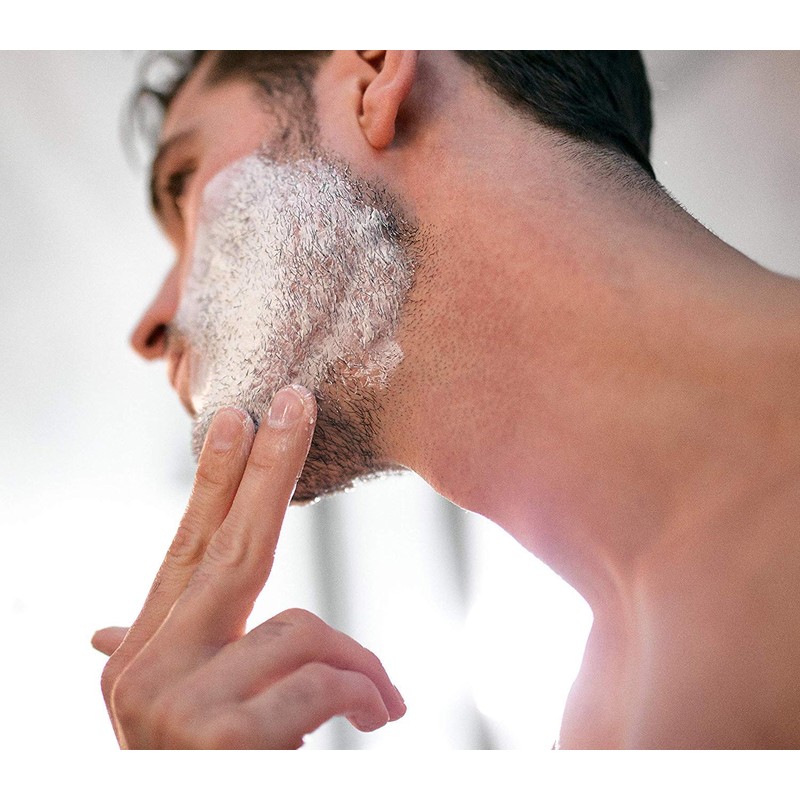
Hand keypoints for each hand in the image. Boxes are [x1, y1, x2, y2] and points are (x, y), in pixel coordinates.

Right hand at [92, 385, 404, 747]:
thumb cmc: (208, 773)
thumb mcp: (178, 718)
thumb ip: (161, 661)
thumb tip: (100, 625)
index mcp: (145, 654)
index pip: (186, 548)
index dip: (215, 481)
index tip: (239, 418)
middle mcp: (145, 672)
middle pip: (227, 548)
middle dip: (268, 470)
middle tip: (295, 403)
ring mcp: (175, 708)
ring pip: (301, 628)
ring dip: (359, 664)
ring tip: (381, 705)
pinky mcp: (218, 743)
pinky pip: (323, 684)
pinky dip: (364, 695)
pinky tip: (376, 721)